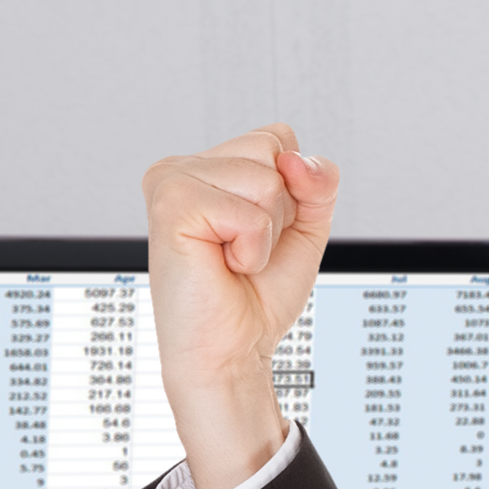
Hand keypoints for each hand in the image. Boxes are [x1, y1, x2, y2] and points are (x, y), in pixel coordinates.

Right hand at [140, 126, 338, 488]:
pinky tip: (223, 264)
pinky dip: (253, 249)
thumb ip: (318, 182)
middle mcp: (183, 166)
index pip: (279, 138)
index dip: (294, 193)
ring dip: (267, 233)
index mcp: (208, 166)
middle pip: (274, 152)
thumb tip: (296, 159)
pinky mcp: (171, 205)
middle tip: (245, 249)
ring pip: (267, 179)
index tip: (260, 233)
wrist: (230, 350)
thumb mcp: (305, 228)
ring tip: (233, 258)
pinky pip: (250, 214)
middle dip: (281, 212)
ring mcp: (172, 180)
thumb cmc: (256, 295)